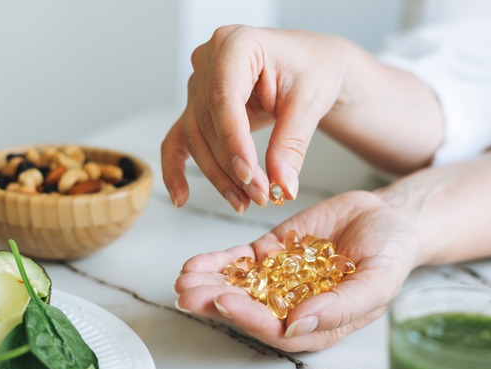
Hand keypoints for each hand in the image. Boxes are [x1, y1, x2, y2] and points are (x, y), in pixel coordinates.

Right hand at [161, 25, 351, 213]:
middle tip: (260, 196)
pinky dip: (176, 168)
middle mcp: (209, 59)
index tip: (250, 176)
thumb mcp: (310, 103)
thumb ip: (291, 144)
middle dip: (232, 166)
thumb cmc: (313, 69)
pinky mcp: (198, 106)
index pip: (224, 99)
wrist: (313, 65)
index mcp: (236, 44)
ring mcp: (199, 82)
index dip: (233, 142)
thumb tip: (282, 186)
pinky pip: (179, 138)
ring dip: (218, 175)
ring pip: (196, 138)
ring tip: (244, 202)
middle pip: (208, 123)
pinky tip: (182, 197)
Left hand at [174, 190, 416, 351]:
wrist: (389, 218)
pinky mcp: (272, 253)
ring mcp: (280, 278)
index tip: (225, 303)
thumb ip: (341, 306)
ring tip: (184, 279)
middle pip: (249, 310)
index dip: (249, 318)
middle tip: (189, 294)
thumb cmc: (391, 255)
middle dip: (216, 302)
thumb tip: (298, 326)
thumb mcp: (377, 281)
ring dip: (209, 284)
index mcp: (318, 323)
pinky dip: (218, 262)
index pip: (277, 330)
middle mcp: (294, 306)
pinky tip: (195, 264)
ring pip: (239, 286)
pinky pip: (241, 261)